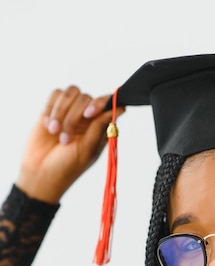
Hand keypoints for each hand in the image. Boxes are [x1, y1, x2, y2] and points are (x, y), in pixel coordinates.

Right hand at [16, 86, 124, 202]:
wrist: (41, 172)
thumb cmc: (67, 167)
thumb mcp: (87, 149)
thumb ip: (100, 127)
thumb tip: (121, 108)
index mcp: (100, 127)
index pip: (107, 104)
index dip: (100, 103)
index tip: (89, 114)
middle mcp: (87, 117)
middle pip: (86, 98)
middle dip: (74, 116)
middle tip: (65, 138)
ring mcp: (70, 112)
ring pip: (71, 92)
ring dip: (61, 111)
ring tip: (55, 132)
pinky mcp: (52, 109)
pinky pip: (55, 94)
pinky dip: (51, 108)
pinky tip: (49, 126)